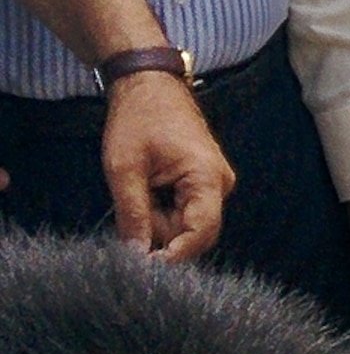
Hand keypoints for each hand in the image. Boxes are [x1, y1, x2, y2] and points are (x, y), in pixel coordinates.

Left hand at [101, 72, 231, 259]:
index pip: (200, 233)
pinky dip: (162, 209)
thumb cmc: (138, 120)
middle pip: (195, 232)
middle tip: (128, 221)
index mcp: (206, 178)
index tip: (144, 268)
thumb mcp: (124, 169)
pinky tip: (145, 189)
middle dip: (162, 236)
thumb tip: (136, 255)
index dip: (174, 256)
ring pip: (187, 223)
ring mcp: (214, 182)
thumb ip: (133, 215)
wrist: (149, 85)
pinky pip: (186, 210)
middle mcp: (220, 184)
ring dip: (158, 220)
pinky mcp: (204, 181)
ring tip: (135, 191)